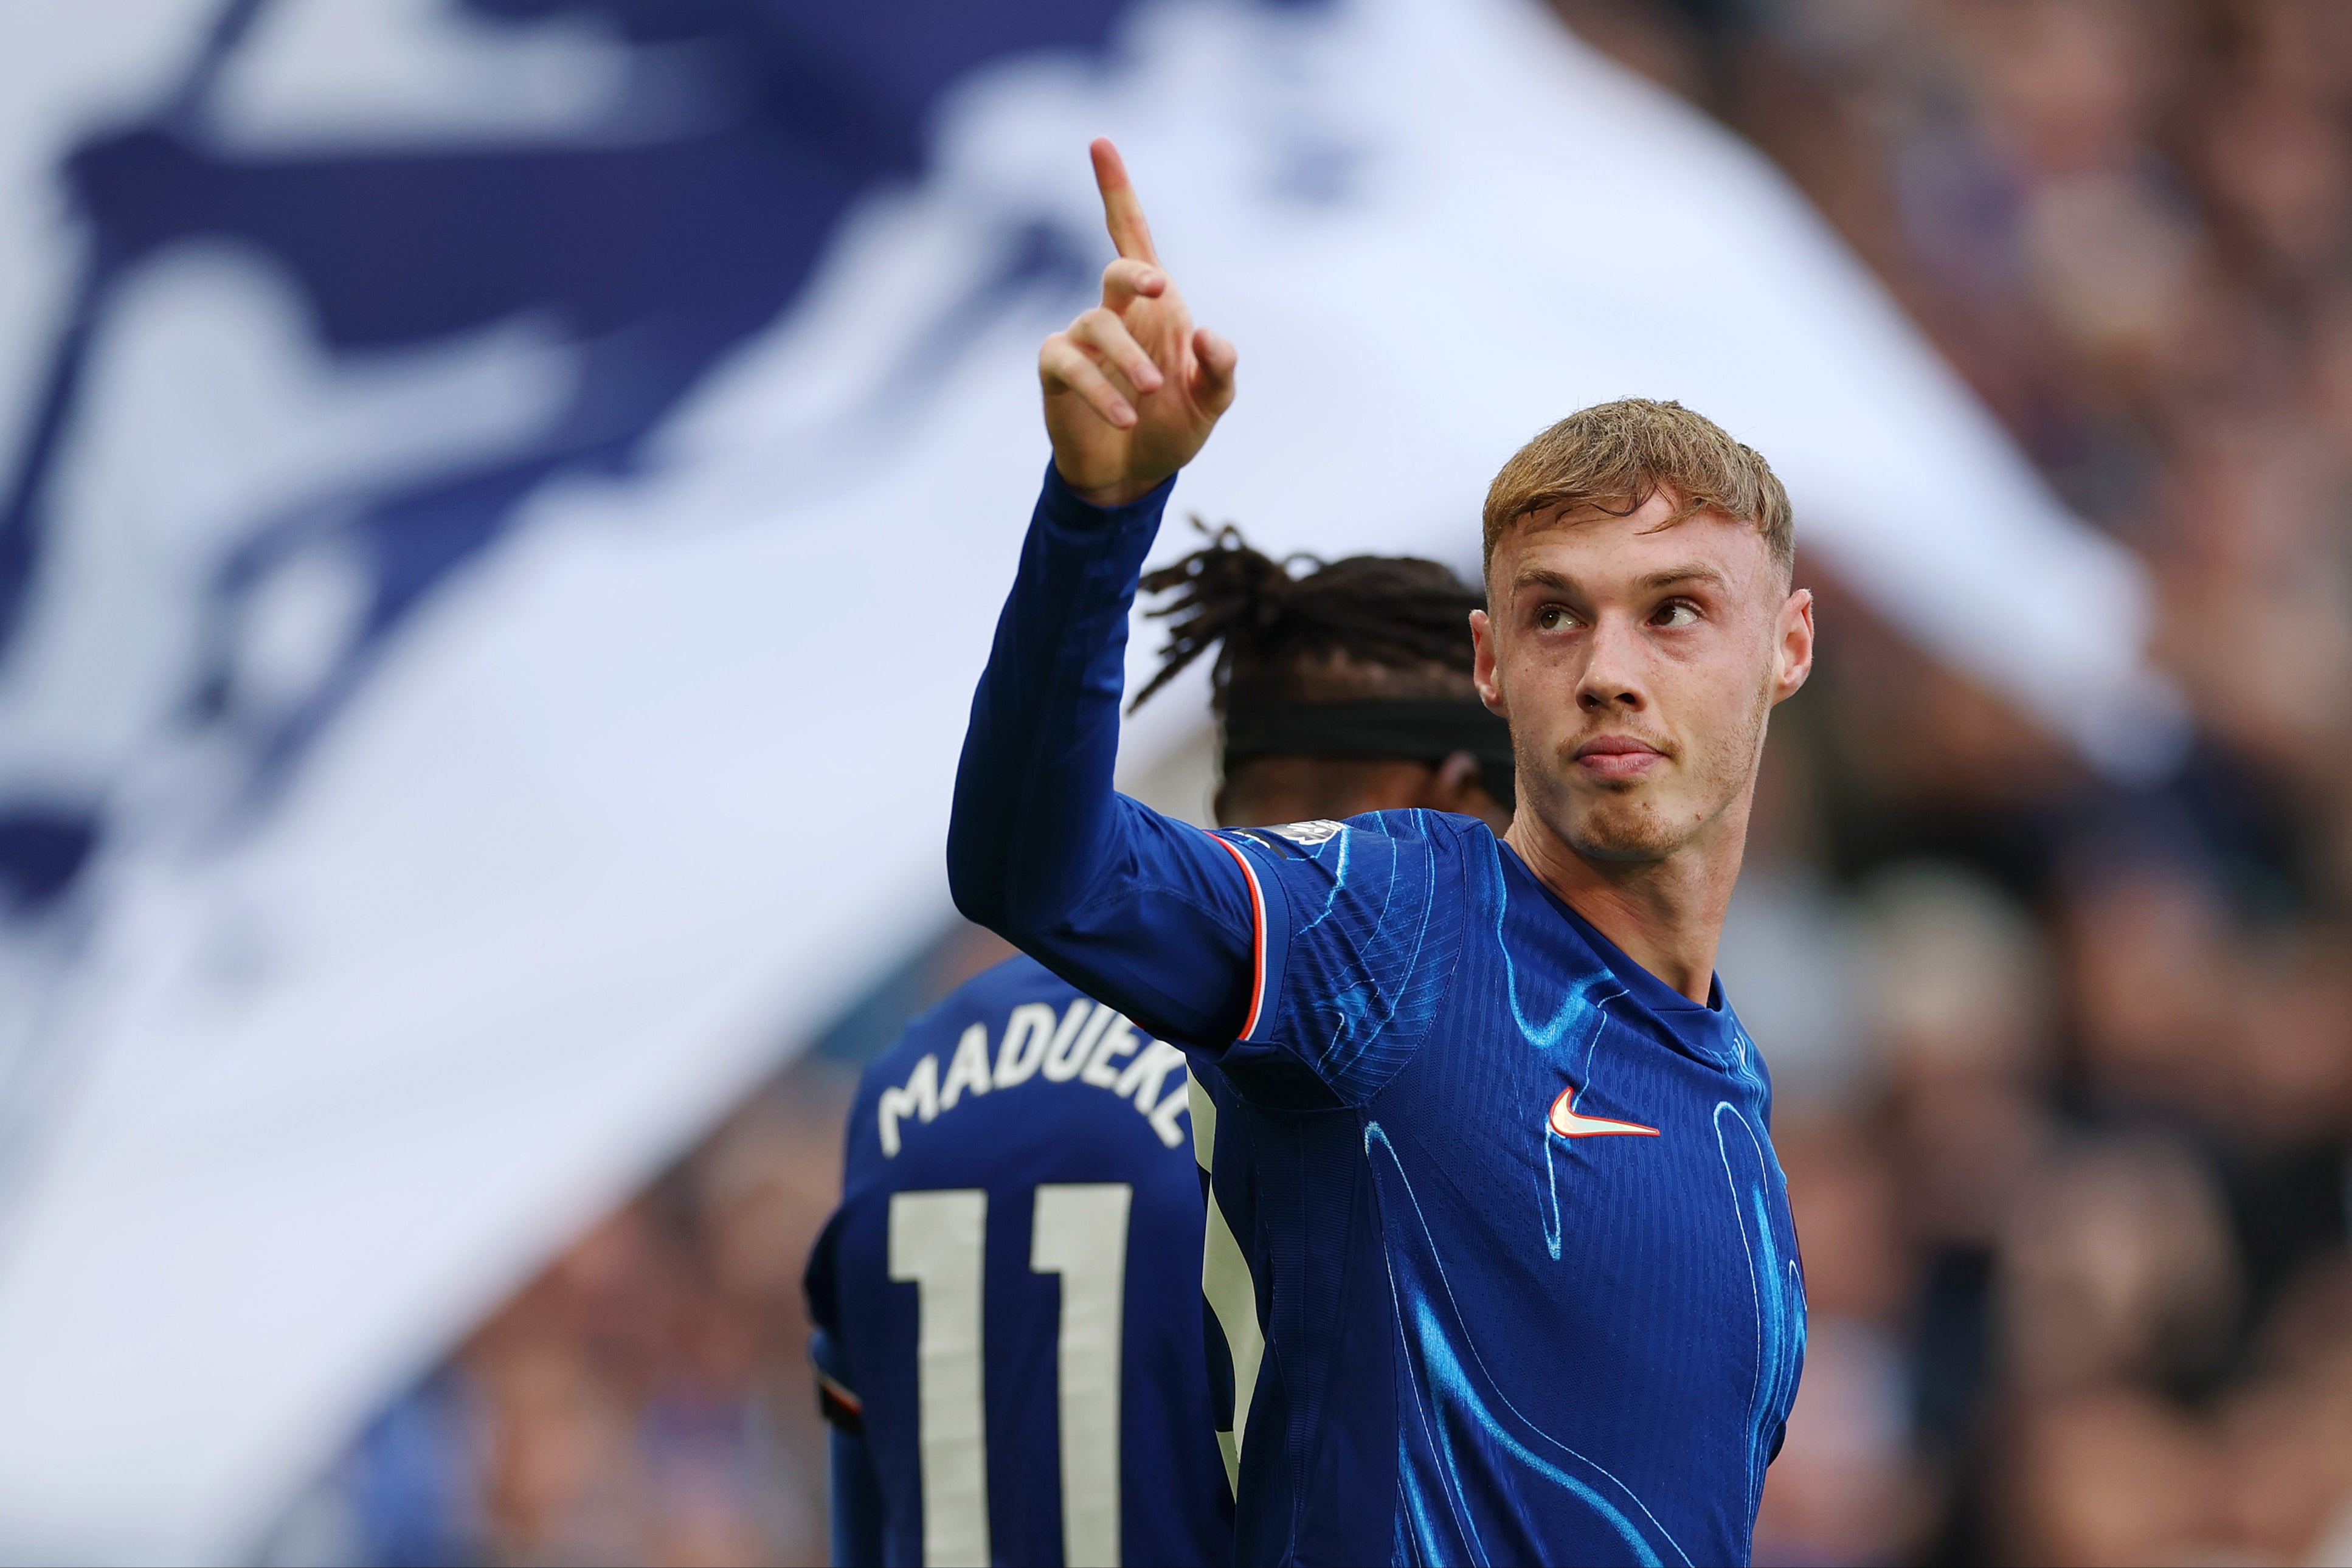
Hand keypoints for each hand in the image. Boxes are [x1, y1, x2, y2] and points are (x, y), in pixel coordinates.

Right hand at [1040, 139, 1237, 506]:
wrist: (1132, 477)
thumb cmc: (1172, 428)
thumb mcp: (1211, 402)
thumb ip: (1221, 369)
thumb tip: (1209, 334)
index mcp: (1154, 307)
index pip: (1132, 236)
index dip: (1115, 191)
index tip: (1100, 143)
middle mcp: (1116, 313)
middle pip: (1117, 267)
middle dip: (1135, 271)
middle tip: (1160, 290)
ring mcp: (1082, 340)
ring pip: (1097, 323)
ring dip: (1129, 359)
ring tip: (1153, 393)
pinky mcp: (1057, 372)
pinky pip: (1070, 364)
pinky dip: (1102, 388)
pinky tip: (1127, 415)